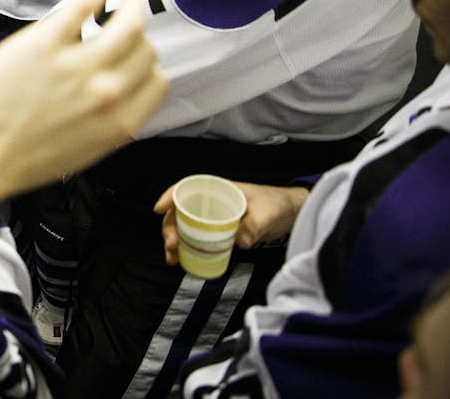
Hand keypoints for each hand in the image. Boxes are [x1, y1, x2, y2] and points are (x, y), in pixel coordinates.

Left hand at [0, 0, 165, 199]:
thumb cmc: (19, 157)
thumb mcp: (82, 148)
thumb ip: (106, 120)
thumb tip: (117, 93)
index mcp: (118, 124)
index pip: (156, 81)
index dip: (146, 65)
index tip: (135, 55)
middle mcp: (107, 93)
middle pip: (144, 50)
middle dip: (137, 36)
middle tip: (128, 21)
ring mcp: (77, 65)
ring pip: (128, 24)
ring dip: (130, 5)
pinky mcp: (45, 43)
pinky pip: (83, 4)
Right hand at [154, 181, 308, 265]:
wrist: (291, 214)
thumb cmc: (278, 205)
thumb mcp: (268, 214)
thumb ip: (254, 225)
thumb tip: (240, 242)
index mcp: (217, 189)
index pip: (185, 188)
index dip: (169, 197)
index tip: (158, 210)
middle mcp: (210, 202)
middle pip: (180, 211)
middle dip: (169, 228)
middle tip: (171, 246)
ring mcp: (213, 217)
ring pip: (184, 227)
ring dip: (175, 241)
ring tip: (173, 258)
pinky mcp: (218, 231)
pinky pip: (196, 238)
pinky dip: (187, 249)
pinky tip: (183, 261)